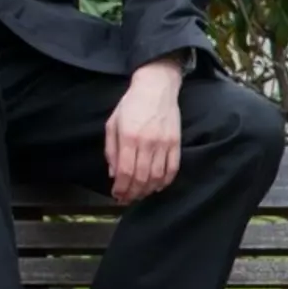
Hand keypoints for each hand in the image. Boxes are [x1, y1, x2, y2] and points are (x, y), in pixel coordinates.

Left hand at [104, 61, 182, 203]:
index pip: (126, 171)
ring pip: (157, 176)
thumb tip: (113, 173)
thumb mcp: (113, 124)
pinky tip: (157, 187)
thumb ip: (111, 149)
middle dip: (133, 193)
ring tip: (139, 195)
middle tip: (127, 200)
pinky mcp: (176, 143)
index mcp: (129, 137)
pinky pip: (173, 169)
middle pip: (141, 177)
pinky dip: (165, 182)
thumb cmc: (130, 105)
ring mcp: (164, 144)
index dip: (121, 187)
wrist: (156, 88)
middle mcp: (147, 143)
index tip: (117, 195)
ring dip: (147, 190)